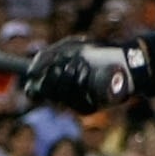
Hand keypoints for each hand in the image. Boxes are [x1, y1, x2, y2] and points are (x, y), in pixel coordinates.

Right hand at [22, 37, 147, 111]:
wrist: (124, 59)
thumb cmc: (97, 52)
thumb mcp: (69, 47)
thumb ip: (47, 56)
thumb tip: (30, 74)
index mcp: (56, 82)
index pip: (36, 92)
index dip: (33, 86)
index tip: (34, 78)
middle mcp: (64, 95)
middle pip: (46, 92)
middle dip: (53, 76)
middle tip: (65, 65)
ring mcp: (76, 103)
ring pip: (60, 96)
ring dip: (68, 77)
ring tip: (82, 65)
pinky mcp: (89, 108)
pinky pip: (76, 101)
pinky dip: (79, 83)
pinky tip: (87, 72)